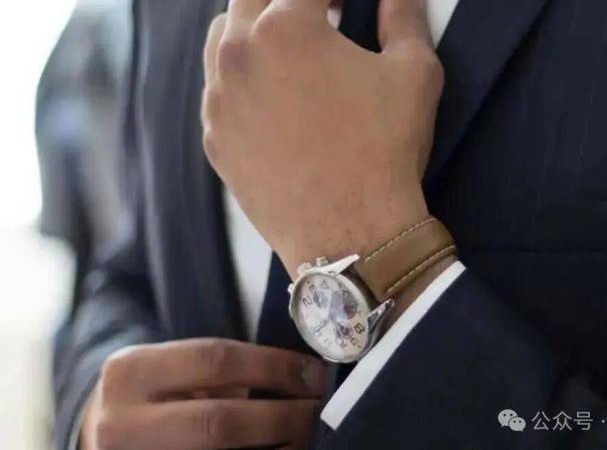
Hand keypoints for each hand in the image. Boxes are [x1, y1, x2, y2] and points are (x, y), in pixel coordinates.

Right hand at [79, 338, 325, 449]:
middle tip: (321, 412)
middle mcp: (122, 422)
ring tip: (308, 439)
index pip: (216, 360)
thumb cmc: (147, 396)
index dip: (274, 367)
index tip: (315, 374)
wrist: (92, 440)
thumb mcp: (167, 370)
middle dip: (281, 418)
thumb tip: (299, 380)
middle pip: (219, 422)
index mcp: (130, 372)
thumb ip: (218, 373)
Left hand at [202, 0, 442, 274]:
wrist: (350, 234)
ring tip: (291, 42)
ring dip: (256, 22)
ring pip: (224, 34)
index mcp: (285, 28)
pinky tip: (273, 92)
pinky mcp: (215, 138)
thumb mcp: (413, 73)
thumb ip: (405, 17)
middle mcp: (239, 56)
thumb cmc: (383, 152)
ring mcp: (219, 100)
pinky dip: (242, 74)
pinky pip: (218, 88)